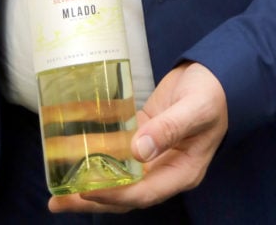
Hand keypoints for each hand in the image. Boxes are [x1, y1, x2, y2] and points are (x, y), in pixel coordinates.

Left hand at [48, 62, 227, 214]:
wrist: (217, 74)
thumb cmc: (213, 93)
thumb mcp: (195, 109)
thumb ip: (169, 129)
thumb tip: (139, 151)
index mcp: (181, 172)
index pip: (143, 193)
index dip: (114, 195)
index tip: (86, 192)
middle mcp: (164, 169)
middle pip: (124, 192)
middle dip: (91, 199)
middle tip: (58, 201)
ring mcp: (153, 154)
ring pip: (118, 175)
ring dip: (90, 180)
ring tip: (58, 185)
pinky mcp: (143, 135)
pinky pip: (118, 149)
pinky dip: (98, 151)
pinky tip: (75, 149)